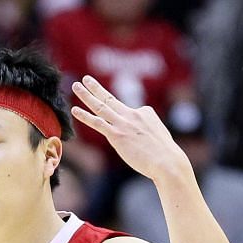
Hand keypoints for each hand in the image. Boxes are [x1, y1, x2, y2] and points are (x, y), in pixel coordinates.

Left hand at [69, 76, 189, 180]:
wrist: (168, 162)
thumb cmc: (166, 155)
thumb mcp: (159, 135)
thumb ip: (148, 131)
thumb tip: (141, 137)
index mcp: (145, 112)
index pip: (128, 112)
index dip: (126, 122)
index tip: (133, 136)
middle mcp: (132, 114)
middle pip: (110, 99)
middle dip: (96, 88)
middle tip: (85, 79)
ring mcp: (123, 124)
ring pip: (101, 106)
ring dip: (86, 95)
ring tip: (76, 86)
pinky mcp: (117, 135)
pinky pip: (97, 122)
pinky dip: (85, 116)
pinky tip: (75, 110)